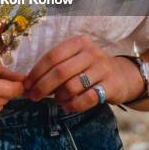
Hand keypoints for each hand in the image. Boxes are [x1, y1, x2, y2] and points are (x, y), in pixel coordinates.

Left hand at [23, 35, 144, 112]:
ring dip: (59, 97)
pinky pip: (88, 98)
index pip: (52, 56)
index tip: (26, 85)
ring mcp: (102, 68)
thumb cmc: (89, 68)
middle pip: (60, 71)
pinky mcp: (111, 85)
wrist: (122, 75)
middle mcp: (91, 52)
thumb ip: (55, 67)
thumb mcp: (75, 60)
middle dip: (43, 86)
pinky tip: (68, 106)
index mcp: (78, 43)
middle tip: (34, 97)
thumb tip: (28, 84)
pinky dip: (74, 105)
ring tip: (57, 100)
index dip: (36, 72)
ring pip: (72, 85)